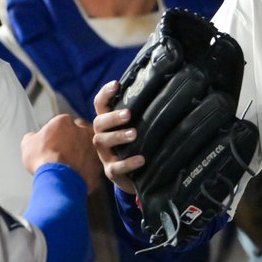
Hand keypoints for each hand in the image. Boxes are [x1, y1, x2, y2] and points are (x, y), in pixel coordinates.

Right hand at [21, 115, 103, 193]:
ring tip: (71, 164)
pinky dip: (88, 166)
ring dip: (82, 152)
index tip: (53, 143)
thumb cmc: (43, 160)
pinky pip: (94, 162)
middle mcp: (82, 129)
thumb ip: (32, 137)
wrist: (59, 178)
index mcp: (64, 122)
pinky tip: (78, 172)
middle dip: (73, 140)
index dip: (57, 134)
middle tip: (64, 153)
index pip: (62, 123)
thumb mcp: (27, 145)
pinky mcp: (100, 160)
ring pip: (88, 146)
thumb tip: (33, 137)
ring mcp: (94, 144)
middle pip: (78, 132)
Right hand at [91, 80, 139, 194]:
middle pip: (99, 123)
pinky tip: (141, 159)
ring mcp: (105, 155)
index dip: (105, 94)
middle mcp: (103, 137)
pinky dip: (128, 163)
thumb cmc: (135, 146)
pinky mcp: (112, 171)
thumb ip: (142, 114)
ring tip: (134, 133)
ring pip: (102, 142)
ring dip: (118, 136)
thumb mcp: (137, 129)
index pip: (100, 105)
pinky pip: (115, 167)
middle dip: (112, 117)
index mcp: (108, 124)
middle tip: (128, 114)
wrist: (134, 177)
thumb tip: (162, 91)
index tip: (116, 84)